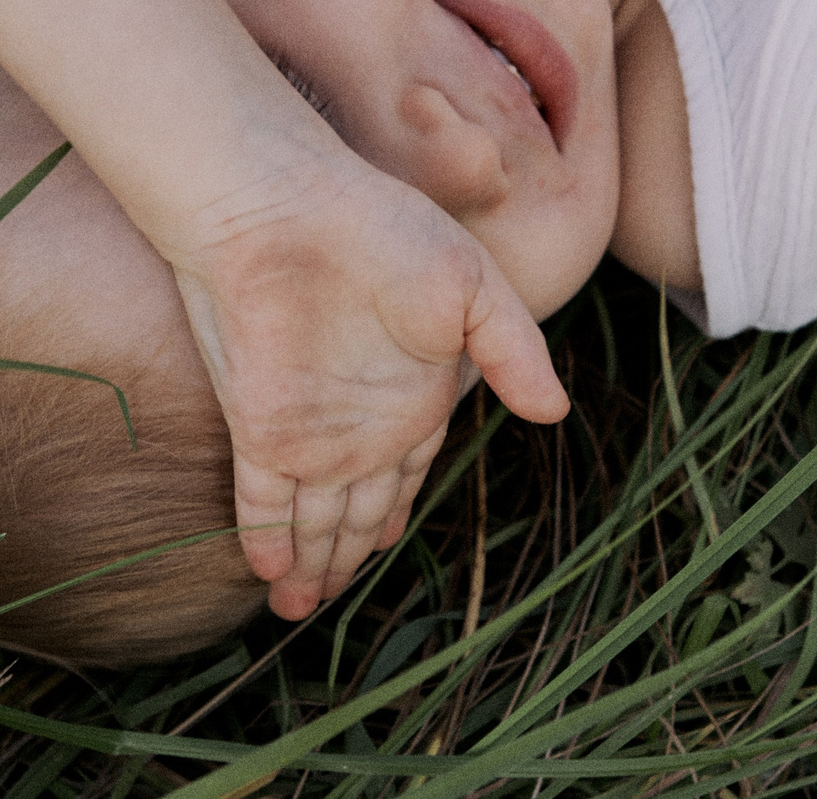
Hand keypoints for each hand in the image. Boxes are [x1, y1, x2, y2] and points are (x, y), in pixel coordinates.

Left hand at [167, 149, 568, 619]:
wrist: (286, 207)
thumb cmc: (383, 231)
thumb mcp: (472, 286)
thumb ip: (514, 350)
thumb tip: (555, 414)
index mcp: (415, 396)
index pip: (406, 472)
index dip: (395, 509)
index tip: (385, 542)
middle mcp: (360, 424)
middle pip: (356, 508)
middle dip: (345, 554)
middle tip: (334, 598)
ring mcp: (309, 431)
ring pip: (311, 518)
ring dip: (310, 563)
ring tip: (301, 607)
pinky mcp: (261, 430)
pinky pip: (263, 504)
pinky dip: (266, 541)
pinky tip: (271, 575)